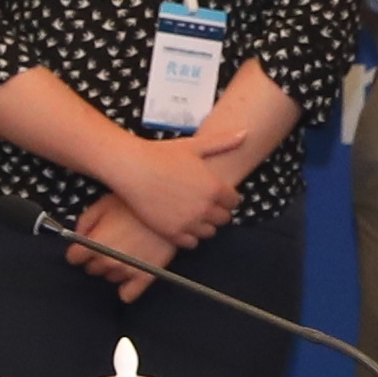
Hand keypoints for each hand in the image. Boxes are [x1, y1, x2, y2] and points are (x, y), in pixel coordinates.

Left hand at [67, 185, 189, 285]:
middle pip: (92, 268)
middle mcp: (108, 261)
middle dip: (97, 257)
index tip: (84, 247)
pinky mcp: (145, 276)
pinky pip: (128, 294)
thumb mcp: (103, 204)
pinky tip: (130, 274)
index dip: (78, 250)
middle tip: (110, 243)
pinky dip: (127, 288)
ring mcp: (126, 271)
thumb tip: (78, 236)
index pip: (74, 257)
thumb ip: (84, 222)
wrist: (168, 210)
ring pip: (110, 277)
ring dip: (113, 267)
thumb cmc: (136, 205)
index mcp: (94, 243)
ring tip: (126, 251)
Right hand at [102, 135, 244, 249]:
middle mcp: (205, 208)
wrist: (132, 168)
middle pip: (224, 219)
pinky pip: (191, 243)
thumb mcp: (195, 146)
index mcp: (215, 188)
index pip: (234, 202)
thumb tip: (245, 133)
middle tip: (204, 203)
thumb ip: (223, 142)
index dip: (227, 197)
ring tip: (193, 213)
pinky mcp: (172, 233)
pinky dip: (189, 236)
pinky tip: (182, 224)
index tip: (217, 193)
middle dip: (217, 211)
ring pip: (209, 233)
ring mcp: (189, 222)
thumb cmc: (162, 154)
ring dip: (204, 225)